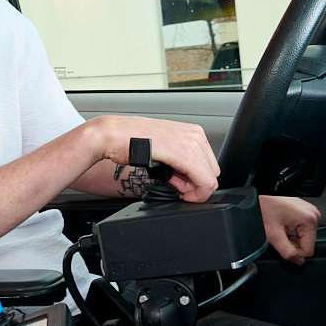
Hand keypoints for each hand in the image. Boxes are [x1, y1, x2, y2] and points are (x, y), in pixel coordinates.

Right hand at [92, 116, 218, 201]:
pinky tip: (178, 189)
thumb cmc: (131, 140)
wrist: (113, 135)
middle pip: (212, 173)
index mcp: (193, 132)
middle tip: (175, 185)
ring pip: (209, 180)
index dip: (196, 180)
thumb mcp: (163, 150)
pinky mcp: (184, 154)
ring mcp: (191, 143)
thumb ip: (179, 165)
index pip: (209, 165)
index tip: (181, 184)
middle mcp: (195, 135)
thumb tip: (186, 182)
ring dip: (192, 189)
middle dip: (195, 185)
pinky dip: (195, 193)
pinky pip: (204, 181)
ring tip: (172, 184)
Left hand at [260, 195, 319, 264]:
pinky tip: (284, 225)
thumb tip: (298, 261)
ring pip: (304, 237)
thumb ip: (288, 252)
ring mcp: (310, 212)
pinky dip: (293, 230)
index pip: (309, 250)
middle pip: (307, 243)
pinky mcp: (305, 211)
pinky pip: (302, 229)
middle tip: (280, 235)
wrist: (258, 199)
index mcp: (309, 220)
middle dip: (293, 243)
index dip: (295, 252)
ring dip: (292, 237)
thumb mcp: (274, 235)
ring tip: (281, 228)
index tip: (283, 245)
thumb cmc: (264, 210)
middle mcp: (313, 214)